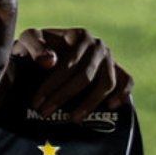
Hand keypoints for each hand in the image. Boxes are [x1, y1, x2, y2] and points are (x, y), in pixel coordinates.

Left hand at [13, 28, 131, 120]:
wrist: (48, 53)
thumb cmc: (37, 48)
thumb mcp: (29, 40)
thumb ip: (34, 45)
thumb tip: (50, 61)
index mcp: (79, 35)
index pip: (69, 63)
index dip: (52, 86)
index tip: (37, 103)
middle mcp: (98, 46)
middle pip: (86, 76)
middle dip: (63, 97)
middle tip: (45, 113)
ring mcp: (110, 59)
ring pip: (106, 83)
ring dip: (90, 103)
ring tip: (72, 119)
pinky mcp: (117, 70)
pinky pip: (126, 81)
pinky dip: (122, 94)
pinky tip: (110, 107)